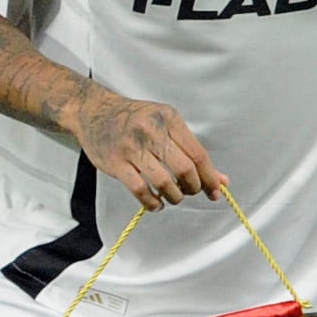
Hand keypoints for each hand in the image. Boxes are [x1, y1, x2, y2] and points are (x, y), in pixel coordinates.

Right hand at [73, 93, 226, 209]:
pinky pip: (140, 190)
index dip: (210, 177)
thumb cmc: (136, 120)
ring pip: (164, 182)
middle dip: (194, 187)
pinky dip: (152, 203)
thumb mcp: (166, 125)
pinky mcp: (115, 163)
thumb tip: (221, 180)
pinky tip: (156, 203)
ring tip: (173, 197)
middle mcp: (152, 131)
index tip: (215, 191)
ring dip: (175, 197)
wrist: (95, 113)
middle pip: (185, 169)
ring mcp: (132, 147)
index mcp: (169, 119)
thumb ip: (192, 151)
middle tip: (191, 192)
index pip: (198, 154)